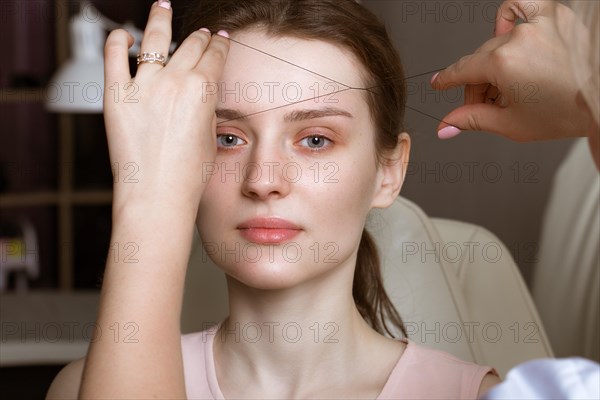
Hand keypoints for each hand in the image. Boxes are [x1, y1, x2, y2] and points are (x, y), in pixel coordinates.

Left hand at [103, 0, 229, 216]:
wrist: (157, 195)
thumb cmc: (186, 176)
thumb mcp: (209, 136)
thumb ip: (205, 107)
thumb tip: (199, 92)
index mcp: (203, 90)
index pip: (215, 55)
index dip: (220, 44)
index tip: (221, 39)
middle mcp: (174, 81)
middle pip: (191, 45)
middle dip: (200, 36)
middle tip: (202, 33)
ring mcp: (142, 85)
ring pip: (155, 40)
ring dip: (161, 19)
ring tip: (162, 7)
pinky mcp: (116, 95)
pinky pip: (114, 56)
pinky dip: (118, 40)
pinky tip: (124, 34)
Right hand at [430, 0, 589, 141]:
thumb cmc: (569, 113)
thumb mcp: (511, 124)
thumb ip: (472, 120)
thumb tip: (446, 126)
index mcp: (504, 62)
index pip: (462, 70)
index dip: (447, 80)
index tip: (440, 84)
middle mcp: (520, 37)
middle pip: (481, 60)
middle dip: (480, 85)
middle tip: (490, 104)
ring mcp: (540, 23)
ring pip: (498, 39)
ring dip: (496, 60)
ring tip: (508, 81)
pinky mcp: (557, 16)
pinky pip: (522, 6)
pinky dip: (511, 18)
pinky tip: (511, 35)